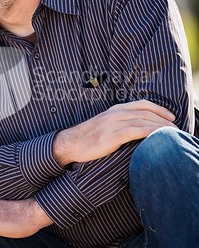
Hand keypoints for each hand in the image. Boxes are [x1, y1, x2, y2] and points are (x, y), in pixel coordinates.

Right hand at [53, 100, 177, 164]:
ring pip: (144, 121)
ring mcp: (114, 123)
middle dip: (164, 119)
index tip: (171, 117)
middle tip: (176, 127)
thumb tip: (134, 130)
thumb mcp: (105, 125)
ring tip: (172, 133)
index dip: (159, 109)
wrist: (71, 143)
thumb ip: (119, 123)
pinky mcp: (113, 135)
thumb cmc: (87, 137)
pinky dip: (150, 132)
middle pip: (147, 113)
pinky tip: (158, 137)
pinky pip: (136, 131)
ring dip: (161, 126)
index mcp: (115, 110)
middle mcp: (116, 113)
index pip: (142, 104)